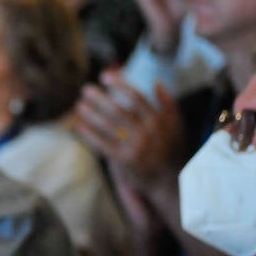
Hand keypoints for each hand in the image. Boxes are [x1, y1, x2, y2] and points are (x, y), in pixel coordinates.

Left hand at [74, 72, 184, 190]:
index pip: (137, 96)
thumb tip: (157, 82)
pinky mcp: (124, 161)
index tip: (104, 76)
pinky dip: (89, 134)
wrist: (169, 180)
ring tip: (79, 105)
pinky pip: (102, 144)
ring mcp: (136, 147)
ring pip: (108, 126)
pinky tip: (79, 125)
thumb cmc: (171, 148)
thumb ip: (168, 103)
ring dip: (91, 114)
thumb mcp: (177, 124)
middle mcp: (148, 132)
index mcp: (160, 119)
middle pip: (119, 110)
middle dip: (100, 98)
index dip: (120, 84)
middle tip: (85, 89)